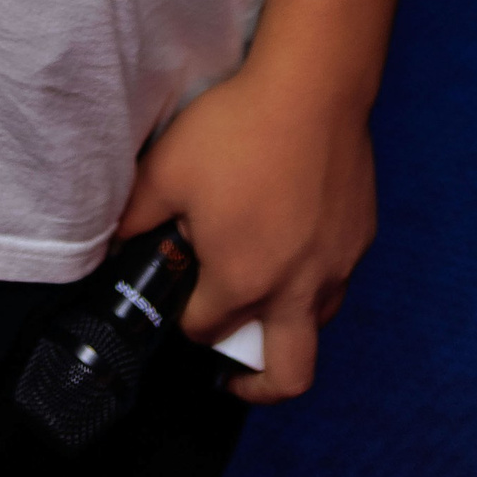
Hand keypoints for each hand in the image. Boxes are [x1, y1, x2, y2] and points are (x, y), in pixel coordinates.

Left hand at [115, 58, 377, 403]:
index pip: (206, 330)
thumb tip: (116, 245)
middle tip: (235, 373)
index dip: (183, 318)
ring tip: (262, 297)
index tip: (177, 297)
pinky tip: (293, 243)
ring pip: (316, 327)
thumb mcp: (165, 169)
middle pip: (287, 376)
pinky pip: (337, 279)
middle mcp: (297, 289)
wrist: (313, 89)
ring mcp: (336, 265)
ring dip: (287, 327)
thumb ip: (135, 218)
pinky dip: (313, 280)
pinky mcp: (360, 237)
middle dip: (257, 387)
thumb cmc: (237, 128)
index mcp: (243, 280)